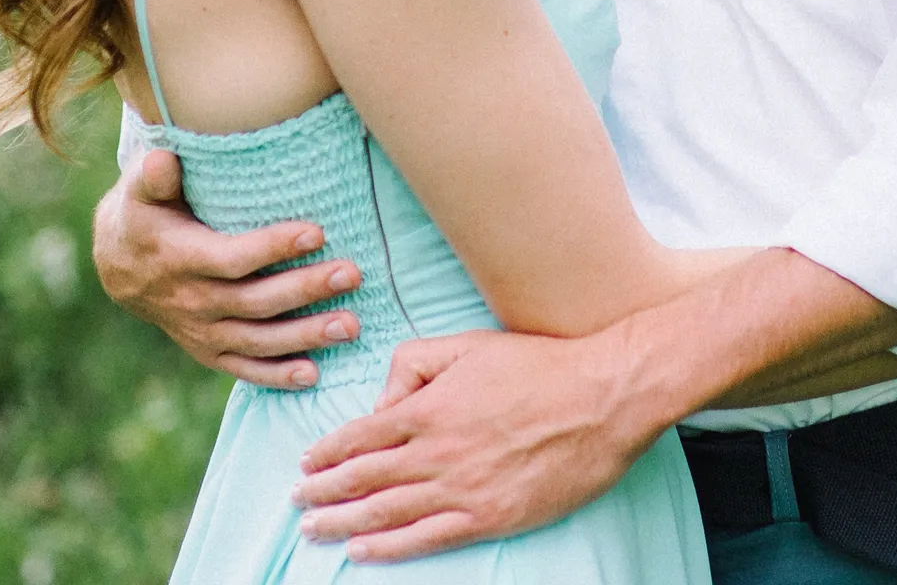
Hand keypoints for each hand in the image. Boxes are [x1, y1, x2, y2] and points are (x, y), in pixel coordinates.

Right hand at [91, 148, 362, 386]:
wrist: (119, 263)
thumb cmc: (144, 212)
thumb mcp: (140, 189)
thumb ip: (154, 175)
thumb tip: (162, 159)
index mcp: (180, 259)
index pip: (234, 258)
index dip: (274, 248)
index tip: (317, 232)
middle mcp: (192, 302)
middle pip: (256, 302)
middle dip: (306, 289)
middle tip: (352, 274)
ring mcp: (201, 332)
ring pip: (258, 340)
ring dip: (305, 336)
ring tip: (350, 326)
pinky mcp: (209, 351)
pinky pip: (244, 368)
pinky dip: (277, 375)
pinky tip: (314, 374)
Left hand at [290, 324, 661, 562]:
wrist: (599, 399)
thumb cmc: (536, 366)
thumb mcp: (467, 344)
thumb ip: (415, 364)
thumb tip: (382, 402)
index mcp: (429, 407)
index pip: (361, 435)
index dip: (328, 452)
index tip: (305, 463)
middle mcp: (437, 452)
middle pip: (364, 478)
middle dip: (324, 491)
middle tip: (297, 501)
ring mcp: (462, 490)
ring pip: (386, 512)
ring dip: (343, 522)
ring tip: (313, 528)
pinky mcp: (489, 517)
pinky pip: (426, 539)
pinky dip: (388, 548)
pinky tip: (361, 552)